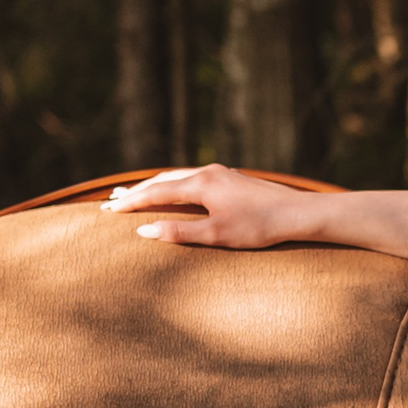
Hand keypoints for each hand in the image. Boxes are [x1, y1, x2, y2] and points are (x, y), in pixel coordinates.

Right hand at [103, 166, 323, 249]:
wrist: (299, 213)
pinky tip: (174, 192)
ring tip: (136, 194)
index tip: (108, 210)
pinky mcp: (232, 178)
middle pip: (163, 179)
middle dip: (137, 191)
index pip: (156, 192)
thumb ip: (180, 233)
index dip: (131, 202)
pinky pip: (193, 178)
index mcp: (201, 184)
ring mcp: (221, 172)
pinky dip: (175, 185)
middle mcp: (207, 172)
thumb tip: (144, 231)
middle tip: (113, 201)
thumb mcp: (217, 235)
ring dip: (155, 186)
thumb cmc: (260, 227)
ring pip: (178, 176)